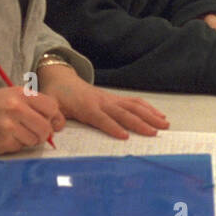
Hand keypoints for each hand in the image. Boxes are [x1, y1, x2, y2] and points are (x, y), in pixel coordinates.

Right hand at [0, 86, 63, 153]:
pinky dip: (17, 144)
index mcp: (21, 94)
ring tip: (18, 132)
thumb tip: (59, 123)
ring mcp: (9, 126)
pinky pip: (21, 147)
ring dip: (30, 139)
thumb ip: (38, 105)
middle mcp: (16, 108)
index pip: (51, 107)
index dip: (51, 115)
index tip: (46, 118)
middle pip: (45, 127)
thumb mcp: (16, 96)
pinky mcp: (3, 141)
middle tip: (35, 131)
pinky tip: (7, 136)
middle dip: (43, 133)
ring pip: (34, 140)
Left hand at [40, 69, 169, 138]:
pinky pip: (135, 102)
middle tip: (155, 133)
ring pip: (134, 106)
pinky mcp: (115, 98)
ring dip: (150, 115)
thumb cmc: (57, 94)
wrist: (61, 78)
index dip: (113, 127)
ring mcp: (111, 99)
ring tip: (165, 124)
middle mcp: (102, 102)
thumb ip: (53, 117)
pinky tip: (160, 115)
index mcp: (87, 107)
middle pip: (124, 113)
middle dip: (140, 123)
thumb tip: (55, 128)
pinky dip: (149, 108)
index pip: (102, 119)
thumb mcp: (51, 105)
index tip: (125, 137)